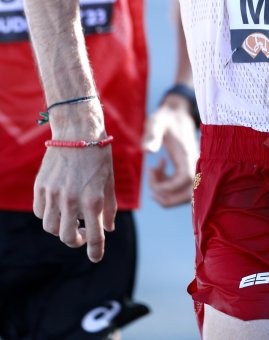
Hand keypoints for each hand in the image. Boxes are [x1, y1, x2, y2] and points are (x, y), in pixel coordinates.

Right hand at [33, 146, 116, 262]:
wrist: (77, 129)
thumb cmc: (98, 154)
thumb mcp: (109, 180)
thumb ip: (110, 207)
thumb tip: (109, 229)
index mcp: (93, 199)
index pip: (95, 237)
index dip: (96, 252)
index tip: (96, 258)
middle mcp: (71, 200)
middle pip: (68, 238)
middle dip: (77, 241)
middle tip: (82, 235)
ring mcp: (53, 194)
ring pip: (51, 227)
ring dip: (61, 229)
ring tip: (69, 220)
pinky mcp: (40, 186)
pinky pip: (39, 212)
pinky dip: (47, 215)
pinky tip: (56, 207)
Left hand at [143, 103, 198, 205]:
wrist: (178, 112)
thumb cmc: (166, 117)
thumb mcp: (156, 122)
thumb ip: (152, 134)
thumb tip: (147, 150)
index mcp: (187, 154)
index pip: (184, 180)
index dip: (167, 186)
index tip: (151, 172)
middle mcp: (193, 164)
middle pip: (189, 195)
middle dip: (168, 198)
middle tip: (151, 188)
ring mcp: (192, 168)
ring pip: (186, 195)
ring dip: (167, 194)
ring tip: (153, 174)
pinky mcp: (188, 168)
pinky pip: (182, 187)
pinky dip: (168, 186)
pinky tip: (158, 169)